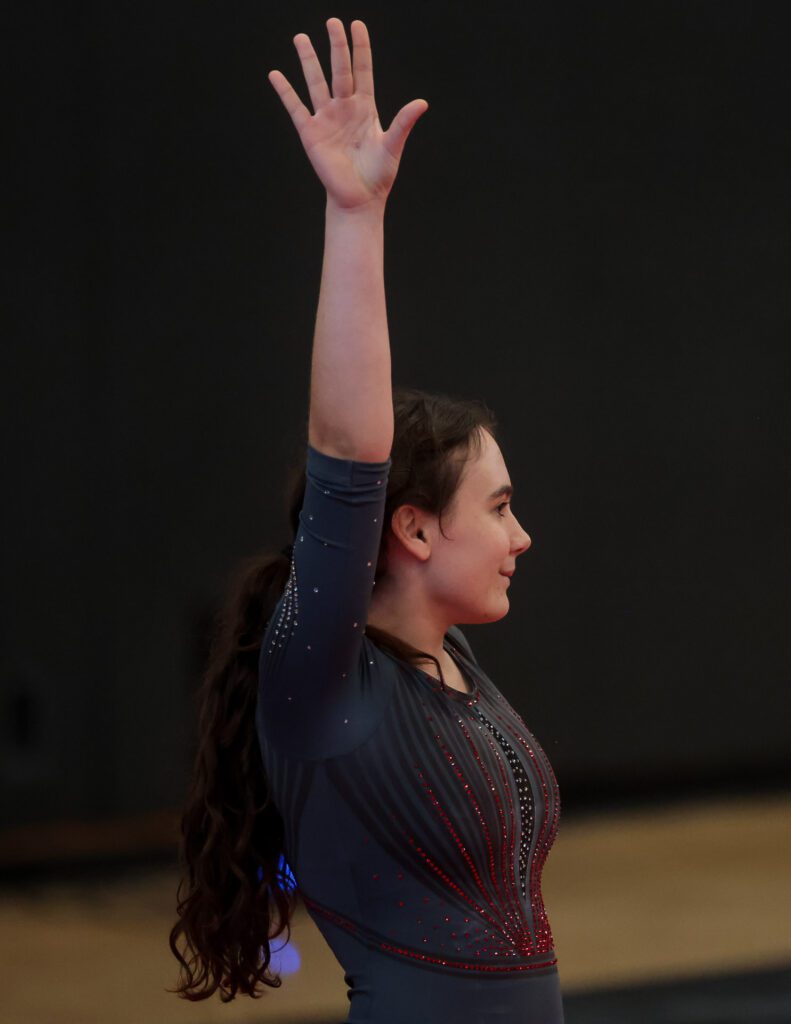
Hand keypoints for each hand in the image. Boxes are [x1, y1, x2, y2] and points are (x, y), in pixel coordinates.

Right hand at [268, 18, 427, 210]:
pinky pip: (295, 107)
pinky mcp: (310, 133)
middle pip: (339, 70)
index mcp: (365, 108)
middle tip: (332, 22)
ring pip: (315, 82)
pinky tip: (275, 74)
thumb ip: (403, 122)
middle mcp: (344, 108)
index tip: (356, 24)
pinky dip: (285, 91)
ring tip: (301, 37)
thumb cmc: (378, 174)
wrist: (359, 199)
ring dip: (308, 60)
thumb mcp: (392, 146)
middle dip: (336, 46)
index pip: (362, 70)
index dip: (360, 48)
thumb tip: (422, 102)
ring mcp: (326, 118)